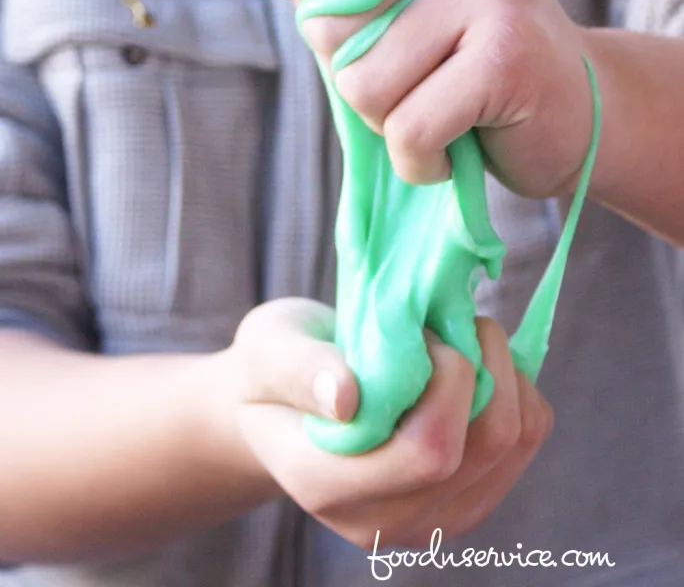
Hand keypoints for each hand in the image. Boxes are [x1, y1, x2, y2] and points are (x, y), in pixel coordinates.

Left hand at [207, 0, 592, 197]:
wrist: (568, 103)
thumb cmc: (453, 47)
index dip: (326, 16)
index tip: (391, 22)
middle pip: (326, 23)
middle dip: (360, 73)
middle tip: (428, 68)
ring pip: (360, 85)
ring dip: (393, 120)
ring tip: (447, 100)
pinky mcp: (509, 51)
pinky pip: (407, 131)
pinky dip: (423, 160)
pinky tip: (464, 140)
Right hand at [231, 298, 552, 548]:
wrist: (280, 407)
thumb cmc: (271, 369)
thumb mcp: (268, 348)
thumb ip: (299, 369)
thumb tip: (346, 397)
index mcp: (328, 486)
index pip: (428, 451)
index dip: (448, 378)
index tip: (418, 331)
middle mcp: (385, 522)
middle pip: (485, 446)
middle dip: (484, 363)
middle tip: (444, 324)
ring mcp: (431, 520)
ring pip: (516, 442)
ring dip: (504, 372)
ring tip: (456, 341)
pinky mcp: (466, 503)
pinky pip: (526, 440)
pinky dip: (515, 389)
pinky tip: (471, 370)